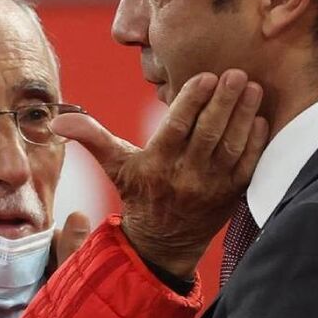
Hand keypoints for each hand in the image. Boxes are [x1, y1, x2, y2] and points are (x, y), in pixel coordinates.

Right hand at [51, 70, 267, 279]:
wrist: (163, 243)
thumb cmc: (140, 194)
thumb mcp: (115, 166)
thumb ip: (91, 137)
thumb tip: (56, 122)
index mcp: (157, 165)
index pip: (176, 129)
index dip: (191, 101)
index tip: (205, 76)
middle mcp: (185, 176)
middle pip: (208, 134)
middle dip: (224, 102)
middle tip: (235, 74)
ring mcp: (212, 187)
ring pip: (231, 146)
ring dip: (244, 115)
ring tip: (252, 87)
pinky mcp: (232, 194)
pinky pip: (248, 165)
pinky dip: (256, 142)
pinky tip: (261, 118)